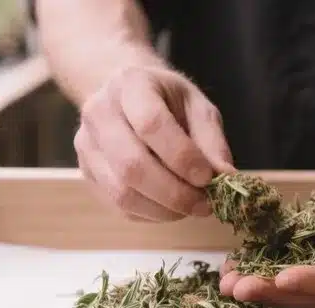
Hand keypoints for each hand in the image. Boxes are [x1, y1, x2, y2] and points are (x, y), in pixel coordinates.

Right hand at [74, 65, 234, 220]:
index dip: (182, 157)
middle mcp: (99, 113)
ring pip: (122, 192)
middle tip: (205, 204)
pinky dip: (151, 215)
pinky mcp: (87, 172)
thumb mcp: (198, 108)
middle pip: (132, 165)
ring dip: (164, 210)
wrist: (128, 98)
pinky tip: (171, 208)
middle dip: (175, 193)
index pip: (151, 125)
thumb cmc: (169, 102)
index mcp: (131, 85)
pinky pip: (118, 206)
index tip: (208, 178)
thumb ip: (212, 142)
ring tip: (192, 207)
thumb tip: (227, 178)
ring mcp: (86, 145)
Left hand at [219, 148, 314, 307]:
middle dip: (274, 292)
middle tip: (239, 290)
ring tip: (225, 284)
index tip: (283, 278)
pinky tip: (227, 267)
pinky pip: (279, 267)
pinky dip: (255, 268)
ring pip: (290, 287)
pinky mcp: (308, 257)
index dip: (314, 280)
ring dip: (258, 287)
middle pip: (311, 292)